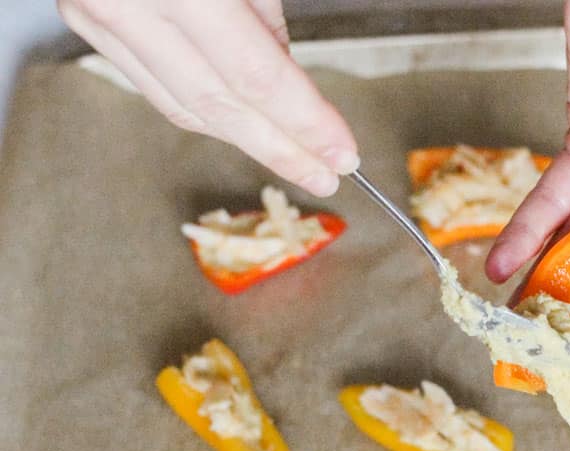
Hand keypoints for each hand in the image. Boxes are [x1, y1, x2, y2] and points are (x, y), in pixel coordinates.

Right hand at [57, 0, 357, 195]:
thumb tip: (285, 73)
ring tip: (296, 159)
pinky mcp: (87, 22)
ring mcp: (99, 15)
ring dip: (247, 138)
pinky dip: (206, 111)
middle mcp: (128, 2)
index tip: (342, 152)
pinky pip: (157, 87)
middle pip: (220, 102)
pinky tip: (246, 126)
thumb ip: (265, 15)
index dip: (304, 122)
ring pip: (186, 105)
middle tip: (325, 175)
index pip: (255, 75)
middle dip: (281, 147)